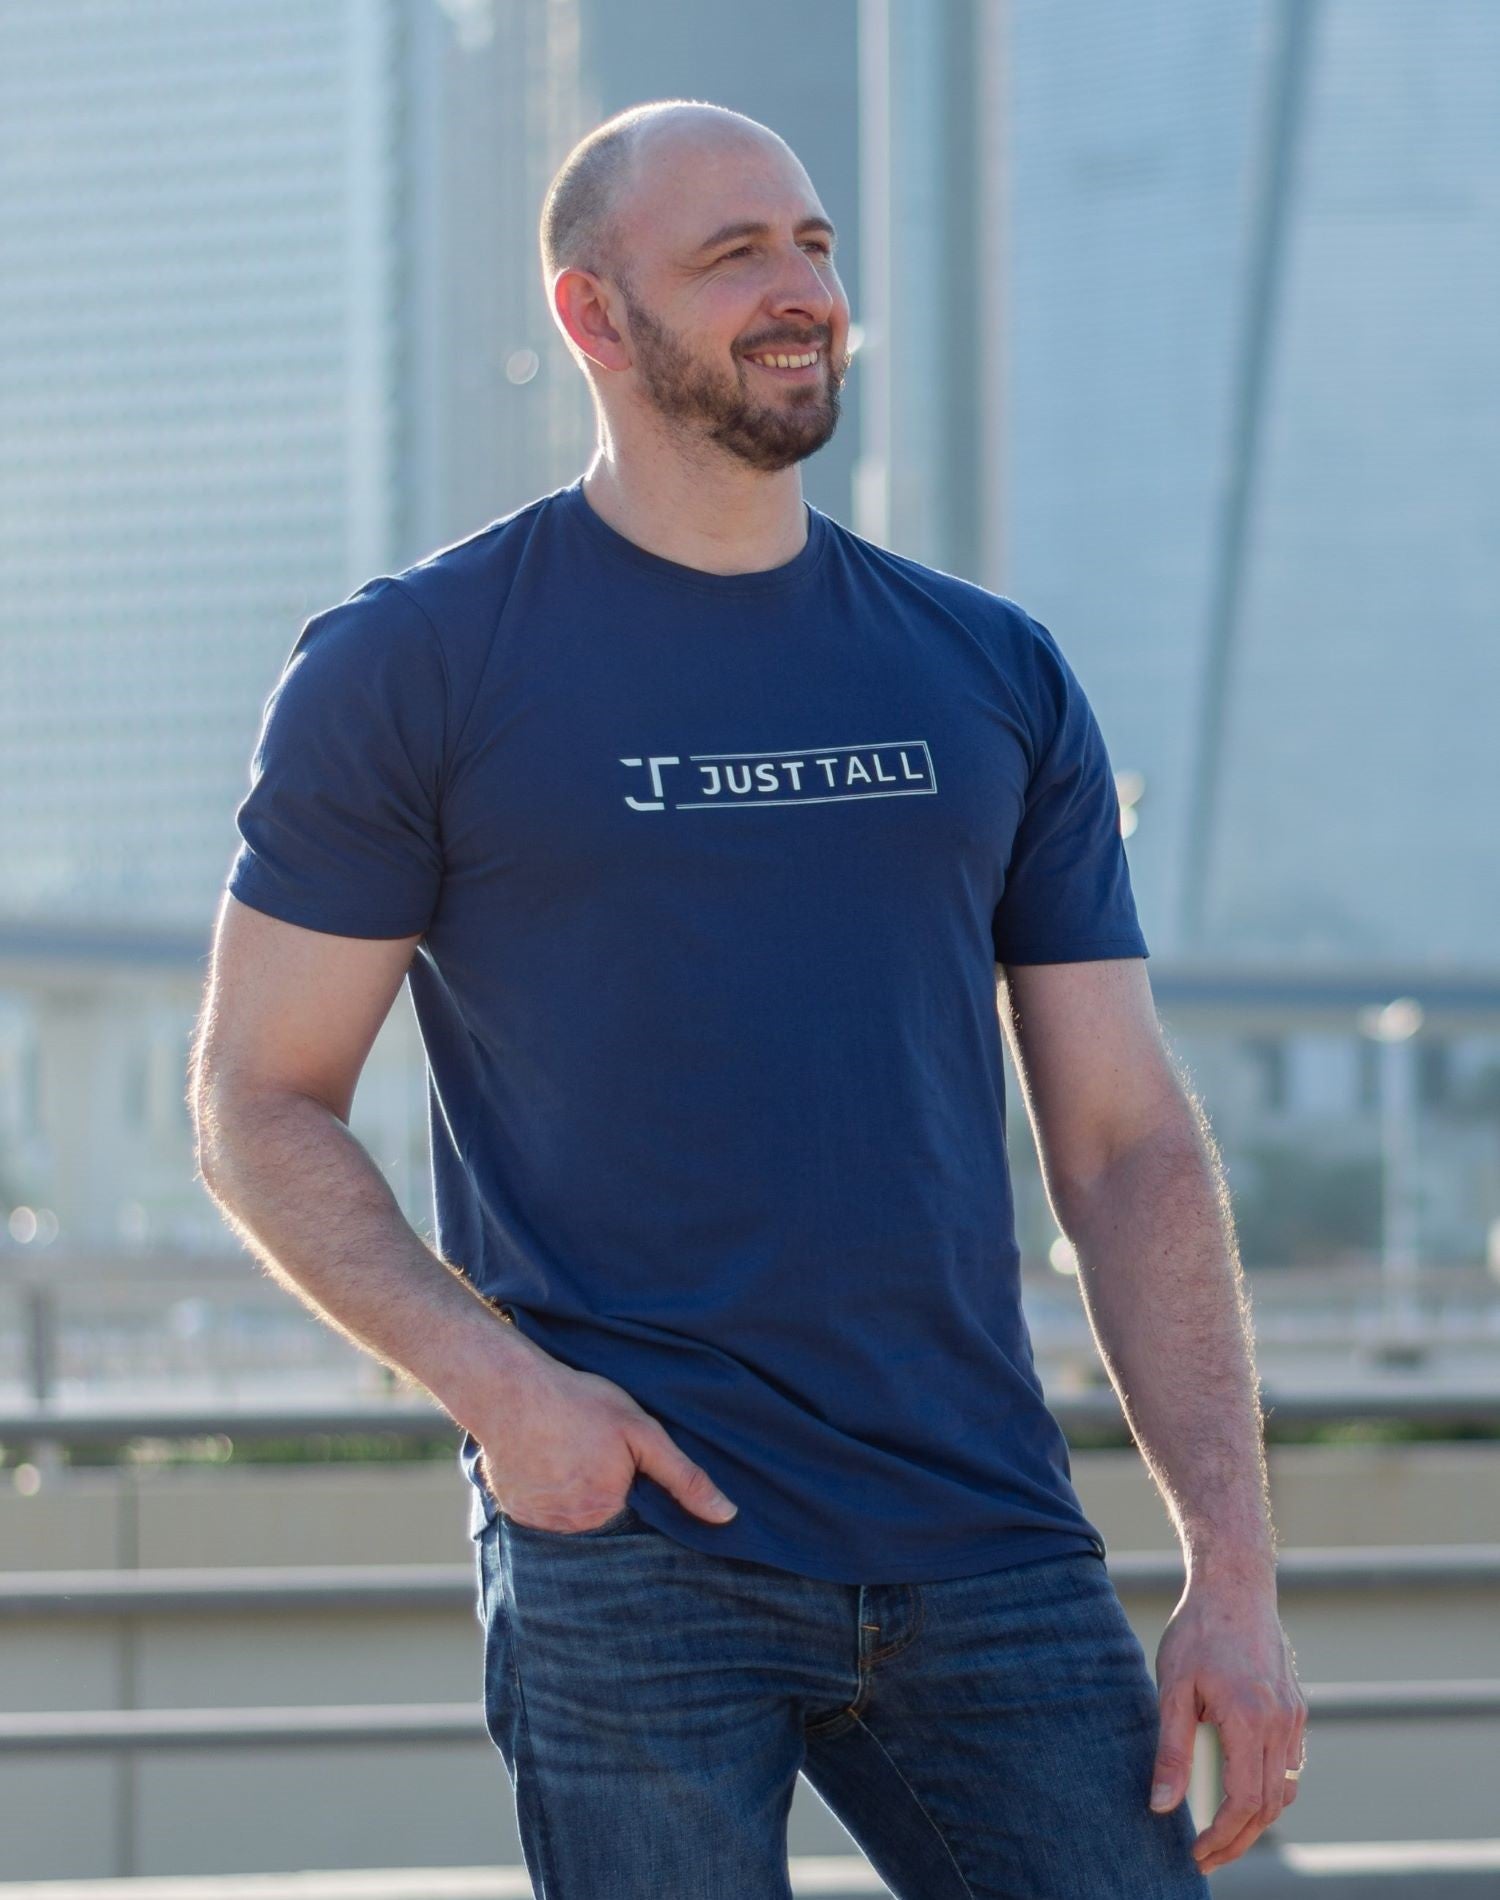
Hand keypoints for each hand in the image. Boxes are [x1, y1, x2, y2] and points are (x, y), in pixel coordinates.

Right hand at [474, 1349, 738, 1533]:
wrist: (509, 1389)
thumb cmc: (579, 1404)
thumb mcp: (642, 1431)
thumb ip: (684, 1477)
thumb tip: (727, 1516)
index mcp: (609, 1512)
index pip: (638, 1518)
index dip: (638, 1491)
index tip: (626, 1464)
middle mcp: (573, 1529)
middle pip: (605, 1519)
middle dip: (607, 1493)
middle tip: (594, 1452)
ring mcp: (539, 1522)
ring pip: (573, 1517)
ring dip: (576, 1494)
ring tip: (573, 1453)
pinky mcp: (514, 1510)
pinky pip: (542, 1510)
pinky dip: (548, 1492)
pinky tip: (548, 1461)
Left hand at [1148, 1573, 1307, 1874]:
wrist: (1236, 1585)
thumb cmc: (1197, 1631)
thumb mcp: (1172, 1687)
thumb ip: (1171, 1750)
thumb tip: (1161, 1807)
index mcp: (1249, 1718)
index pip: (1244, 1802)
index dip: (1221, 1837)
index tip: (1195, 1853)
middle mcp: (1281, 1723)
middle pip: (1268, 1806)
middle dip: (1238, 1839)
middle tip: (1205, 1857)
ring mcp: (1294, 1717)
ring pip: (1284, 1790)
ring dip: (1256, 1821)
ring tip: (1221, 1835)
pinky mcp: (1296, 1709)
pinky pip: (1290, 1766)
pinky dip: (1269, 1791)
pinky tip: (1242, 1796)